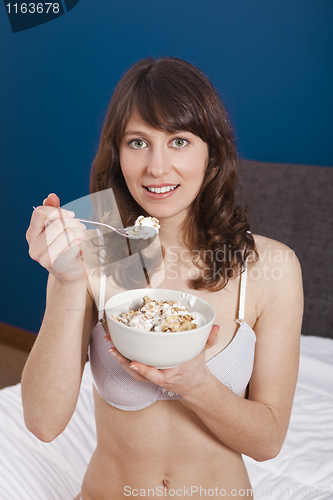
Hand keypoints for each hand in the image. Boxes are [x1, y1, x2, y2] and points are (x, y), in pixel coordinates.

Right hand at [26, 193, 87, 283]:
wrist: (71, 273)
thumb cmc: (66, 248)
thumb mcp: (59, 228)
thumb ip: (54, 211)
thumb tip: (51, 196)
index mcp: (32, 235)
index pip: (40, 213)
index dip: (58, 211)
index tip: (70, 215)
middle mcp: (35, 247)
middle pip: (58, 223)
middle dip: (74, 223)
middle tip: (80, 228)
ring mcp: (45, 258)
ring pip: (69, 234)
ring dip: (80, 234)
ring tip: (81, 238)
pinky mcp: (58, 265)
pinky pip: (75, 245)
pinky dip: (82, 244)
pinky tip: (80, 249)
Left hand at [105, 324, 219, 396]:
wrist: (193, 385)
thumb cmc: (196, 368)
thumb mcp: (203, 353)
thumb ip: (209, 339)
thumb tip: (215, 327)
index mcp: (173, 372)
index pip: (156, 374)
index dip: (145, 370)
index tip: (134, 363)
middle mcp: (160, 376)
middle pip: (138, 371)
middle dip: (123, 359)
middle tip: (112, 347)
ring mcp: (153, 377)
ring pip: (132, 372)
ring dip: (120, 359)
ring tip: (110, 345)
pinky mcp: (148, 376)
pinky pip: (133, 370)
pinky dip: (124, 361)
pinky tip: (116, 350)